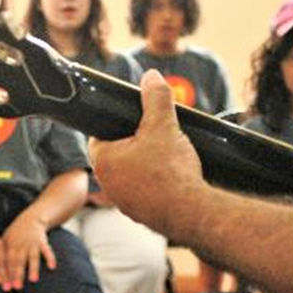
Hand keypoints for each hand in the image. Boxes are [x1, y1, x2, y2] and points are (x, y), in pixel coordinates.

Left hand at [1, 212, 55, 290]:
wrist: (31, 219)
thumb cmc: (16, 233)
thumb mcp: (5, 240)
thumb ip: (0, 254)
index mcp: (10, 245)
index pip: (6, 261)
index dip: (5, 273)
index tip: (5, 286)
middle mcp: (21, 245)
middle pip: (18, 262)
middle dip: (17, 274)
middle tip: (17, 287)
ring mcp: (32, 244)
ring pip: (32, 257)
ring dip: (33, 268)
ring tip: (33, 280)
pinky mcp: (43, 242)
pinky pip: (47, 250)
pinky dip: (50, 258)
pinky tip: (52, 267)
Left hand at [89, 70, 203, 235]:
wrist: (193, 212)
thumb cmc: (171, 170)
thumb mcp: (163, 125)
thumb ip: (155, 98)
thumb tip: (151, 76)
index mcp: (103, 161)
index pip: (99, 137)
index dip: (115, 126)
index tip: (133, 121)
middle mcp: (108, 184)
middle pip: (116, 156)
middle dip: (132, 145)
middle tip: (152, 136)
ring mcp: (124, 203)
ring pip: (130, 176)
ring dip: (143, 167)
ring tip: (165, 157)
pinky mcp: (142, 216)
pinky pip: (144, 194)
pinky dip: (156, 186)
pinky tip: (173, 179)